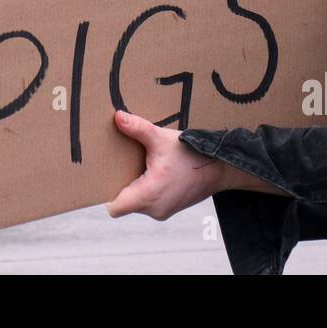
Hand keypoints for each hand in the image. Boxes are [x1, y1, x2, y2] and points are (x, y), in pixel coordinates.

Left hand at [105, 110, 230, 219]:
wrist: (221, 167)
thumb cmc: (191, 154)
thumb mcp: (161, 139)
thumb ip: (138, 129)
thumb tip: (117, 117)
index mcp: (149, 195)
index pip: (114, 207)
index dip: (105, 193)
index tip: (105, 175)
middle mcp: (155, 209)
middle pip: (124, 203)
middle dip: (120, 184)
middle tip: (119, 163)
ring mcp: (163, 210)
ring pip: (137, 202)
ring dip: (135, 186)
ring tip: (137, 164)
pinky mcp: (170, 207)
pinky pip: (150, 202)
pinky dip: (147, 188)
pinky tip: (151, 169)